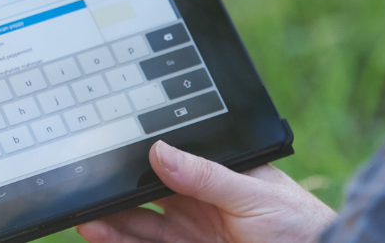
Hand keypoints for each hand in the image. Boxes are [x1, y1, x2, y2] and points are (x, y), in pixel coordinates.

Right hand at [76, 141, 335, 242]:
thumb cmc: (300, 225)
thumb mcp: (254, 194)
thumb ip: (205, 175)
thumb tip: (160, 150)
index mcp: (215, 177)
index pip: (168, 163)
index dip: (136, 161)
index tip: (106, 157)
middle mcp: (197, 204)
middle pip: (145, 197)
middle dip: (114, 195)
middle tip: (86, 191)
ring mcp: (190, 234)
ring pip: (140, 227)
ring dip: (111, 223)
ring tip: (85, 219)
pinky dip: (119, 242)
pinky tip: (100, 236)